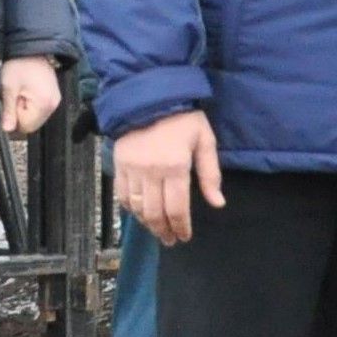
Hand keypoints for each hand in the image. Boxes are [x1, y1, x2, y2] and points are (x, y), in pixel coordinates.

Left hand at [0, 57, 63, 138]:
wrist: (31, 48)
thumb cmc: (20, 64)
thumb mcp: (9, 87)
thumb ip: (8, 111)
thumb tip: (7, 129)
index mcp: (44, 104)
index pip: (27, 127)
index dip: (15, 118)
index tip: (12, 102)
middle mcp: (53, 104)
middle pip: (33, 123)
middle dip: (21, 113)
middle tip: (17, 95)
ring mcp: (55, 100)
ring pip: (36, 117)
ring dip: (26, 108)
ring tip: (23, 91)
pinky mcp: (54, 95)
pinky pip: (41, 108)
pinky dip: (32, 104)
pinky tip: (28, 91)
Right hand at [112, 110, 224, 247]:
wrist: (149, 95)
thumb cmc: (182, 118)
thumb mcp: (204, 140)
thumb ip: (210, 173)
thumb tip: (217, 203)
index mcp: (175, 167)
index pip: (177, 208)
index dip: (181, 227)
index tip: (184, 237)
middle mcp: (151, 172)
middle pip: (155, 213)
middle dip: (164, 231)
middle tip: (171, 240)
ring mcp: (132, 169)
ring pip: (138, 207)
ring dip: (147, 223)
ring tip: (157, 230)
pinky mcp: (118, 164)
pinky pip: (122, 195)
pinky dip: (130, 209)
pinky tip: (139, 214)